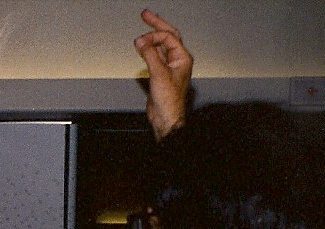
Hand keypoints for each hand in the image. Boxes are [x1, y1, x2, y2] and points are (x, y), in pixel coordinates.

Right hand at [135, 9, 192, 140]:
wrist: (166, 118)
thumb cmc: (170, 101)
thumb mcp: (159, 74)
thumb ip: (149, 55)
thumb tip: (141, 41)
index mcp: (183, 58)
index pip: (168, 37)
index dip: (154, 35)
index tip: (142, 39)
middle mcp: (177, 61)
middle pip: (167, 36)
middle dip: (157, 25)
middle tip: (146, 15)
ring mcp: (169, 67)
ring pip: (161, 46)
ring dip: (152, 37)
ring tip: (145, 26)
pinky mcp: (161, 74)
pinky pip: (155, 56)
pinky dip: (148, 49)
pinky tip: (143, 46)